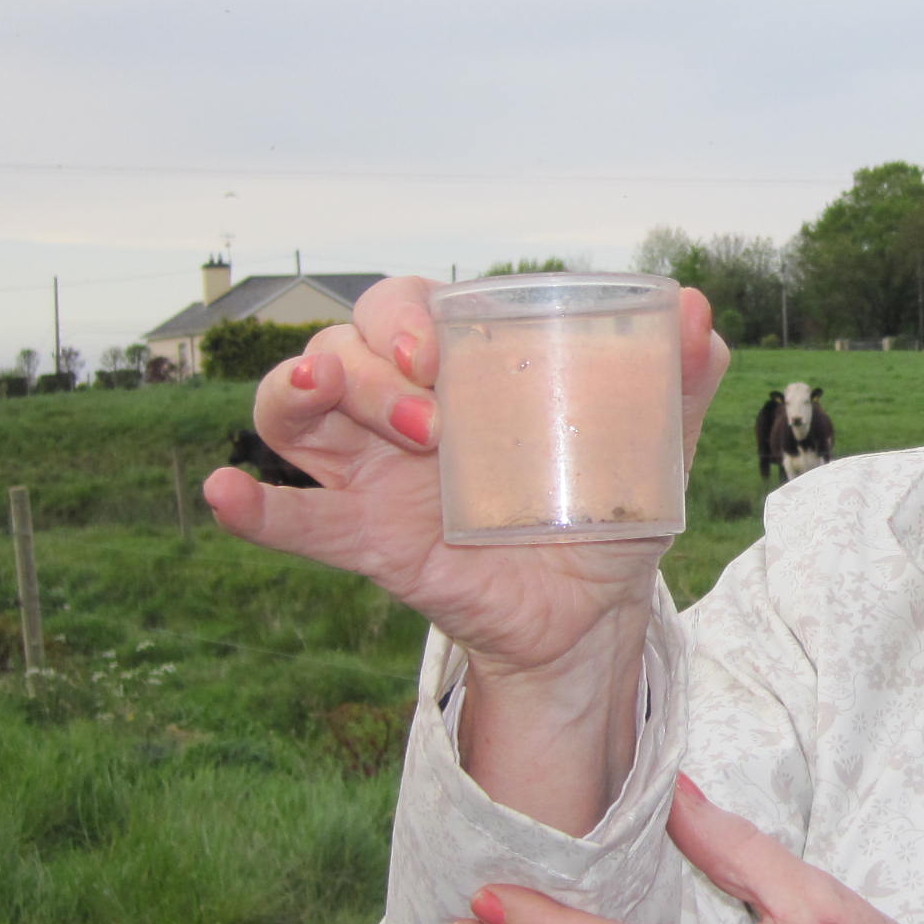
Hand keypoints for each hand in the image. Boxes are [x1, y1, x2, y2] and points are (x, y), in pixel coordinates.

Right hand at [204, 276, 732, 674]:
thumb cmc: (608, 510)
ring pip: (293, 410)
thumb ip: (678, 382)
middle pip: (339, 348)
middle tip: (428, 415)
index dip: (403, 315)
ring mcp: (373, 474)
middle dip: (366, 365)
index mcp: (463, 369)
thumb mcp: (652, 448)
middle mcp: (402, 409)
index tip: (435, 349)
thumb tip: (701, 313)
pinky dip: (251, 507)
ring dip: (299, 393)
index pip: (404, 307)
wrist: (595, 616)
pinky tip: (222, 494)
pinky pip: (295, 519)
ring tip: (318, 395)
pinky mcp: (367, 542)